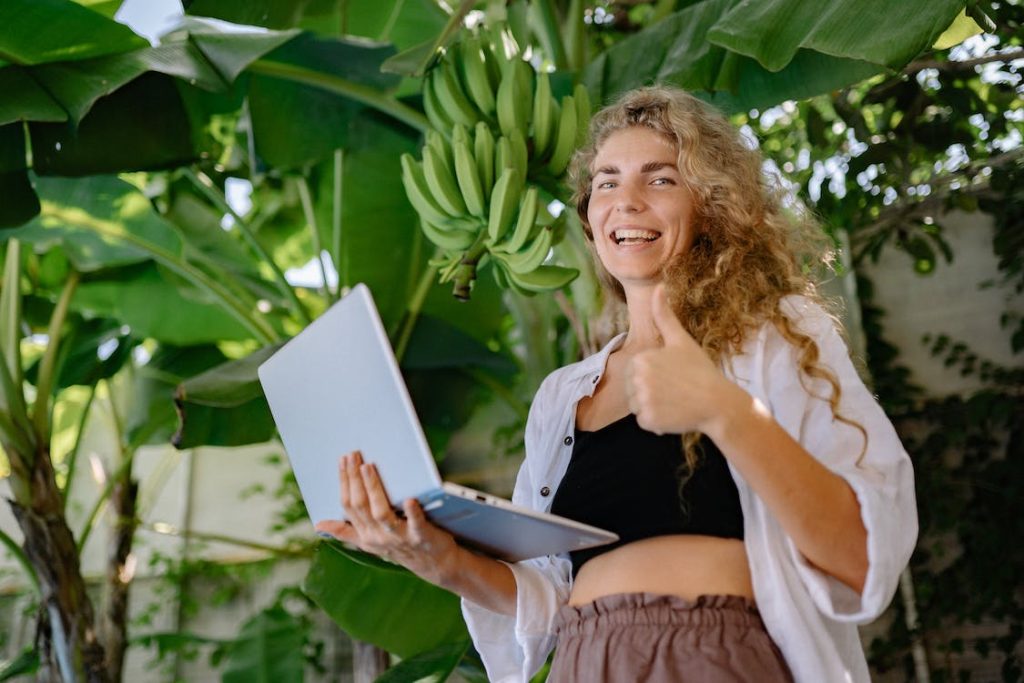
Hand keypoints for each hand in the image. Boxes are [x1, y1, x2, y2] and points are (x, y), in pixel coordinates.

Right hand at [314, 450, 459, 585]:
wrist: (433, 565)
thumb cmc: (401, 547)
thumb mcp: (369, 542)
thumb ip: (346, 531)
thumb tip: (318, 525)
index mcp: (365, 535)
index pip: (348, 506)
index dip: (344, 483)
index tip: (342, 460)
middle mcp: (379, 536)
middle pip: (361, 505)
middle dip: (354, 478)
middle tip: (353, 455)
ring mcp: (399, 537)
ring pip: (381, 513)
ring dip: (374, 490)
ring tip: (368, 467)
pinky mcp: (421, 536)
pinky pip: (415, 524)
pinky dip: (412, 512)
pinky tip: (410, 500)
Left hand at [625, 283, 740, 435]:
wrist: (718, 402)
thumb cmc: (700, 370)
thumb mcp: (681, 340)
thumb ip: (664, 316)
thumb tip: (658, 287)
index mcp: (640, 359)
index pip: (635, 371)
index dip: (653, 375)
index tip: (672, 376)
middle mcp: (636, 379)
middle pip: (632, 389)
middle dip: (650, 392)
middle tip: (675, 390)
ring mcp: (642, 401)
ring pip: (637, 406)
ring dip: (652, 407)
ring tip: (675, 402)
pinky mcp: (648, 421)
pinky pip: (645, 422)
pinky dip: (657, 422)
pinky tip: (675, 414)